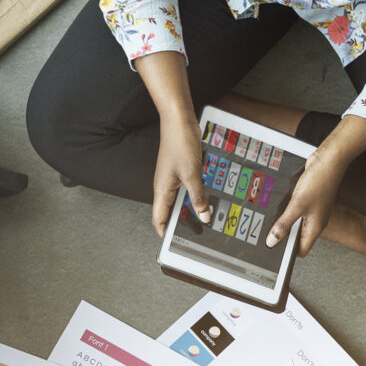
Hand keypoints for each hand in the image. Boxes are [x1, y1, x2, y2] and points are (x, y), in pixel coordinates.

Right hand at [152, 112, 210, 235]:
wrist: (179, 121)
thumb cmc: (180, 144)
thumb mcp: (192, 174)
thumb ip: (198, 197)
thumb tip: (203, 216)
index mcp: (161, 190)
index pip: (158, 219)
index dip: (164, 233)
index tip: (173, 244)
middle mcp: (164, 186)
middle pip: (169, 212)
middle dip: (180, 224)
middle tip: (195, 235)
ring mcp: (172, 178)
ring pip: (179, 200)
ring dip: (190, 209)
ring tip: (204, 219)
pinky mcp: (181, 170)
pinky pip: (186, 188)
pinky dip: (195, 195)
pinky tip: (207, 198)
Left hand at [265, 154, 346, 255]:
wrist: (329, 161)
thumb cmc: (320, 182)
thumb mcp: (297, 205)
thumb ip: (284, 224)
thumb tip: (273, 240)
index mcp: (316, 227)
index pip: (302, 250)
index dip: (289, 254)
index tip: (275, 251)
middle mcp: (316, 221)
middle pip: (298, 238)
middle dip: (284, 237)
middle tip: (269, 235)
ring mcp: (314, 210)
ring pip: (297, 224)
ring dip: (285, 223)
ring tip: (273, 220)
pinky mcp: (310, 199)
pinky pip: (298, 211)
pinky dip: (289, 211)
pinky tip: (282, 205)